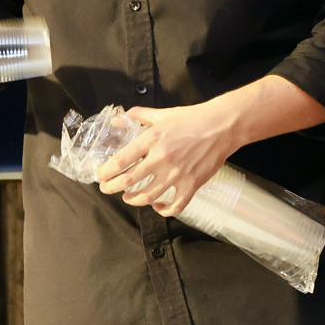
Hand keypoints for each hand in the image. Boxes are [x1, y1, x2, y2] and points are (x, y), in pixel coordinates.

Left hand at [96, 101, 240, 216]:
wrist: (223, 126)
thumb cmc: (193, 119)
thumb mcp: (163, 114)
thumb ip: (139, 116)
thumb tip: (119, 119)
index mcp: (152, 139)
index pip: (121, 161)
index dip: (106, 172)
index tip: (101, 176)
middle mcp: (162, 159)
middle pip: (129, 181)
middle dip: (113, 188)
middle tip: (107, 189)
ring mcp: (177, 174)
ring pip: (147, 197)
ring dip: (133, 199)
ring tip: (129, 197)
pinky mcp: (192, 185)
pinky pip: (174, 206)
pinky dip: (163, 210)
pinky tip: (158, 206)